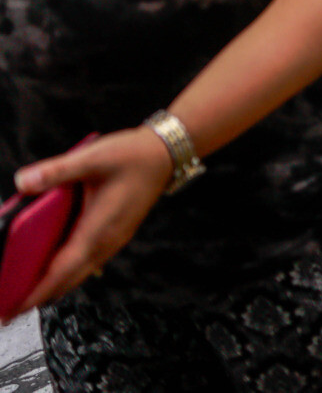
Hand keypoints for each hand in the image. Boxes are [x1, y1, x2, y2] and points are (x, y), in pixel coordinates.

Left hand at [4, 128, 174, 318]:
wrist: (166, 154)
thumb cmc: (134, 156)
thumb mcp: (92, 157)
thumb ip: (56, 170)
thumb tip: (23, 181)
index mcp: (98, 228)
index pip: (63, 270)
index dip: (37, 291)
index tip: (16, 308)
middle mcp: (107, 241)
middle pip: (69, 279)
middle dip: (39, 296)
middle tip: (11, 309)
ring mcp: (113, 240)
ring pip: (79, 273)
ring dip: (54, 285)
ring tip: (26, 290)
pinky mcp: (115, 234)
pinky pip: (87, 262)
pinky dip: (67, 271)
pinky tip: (54, 265)